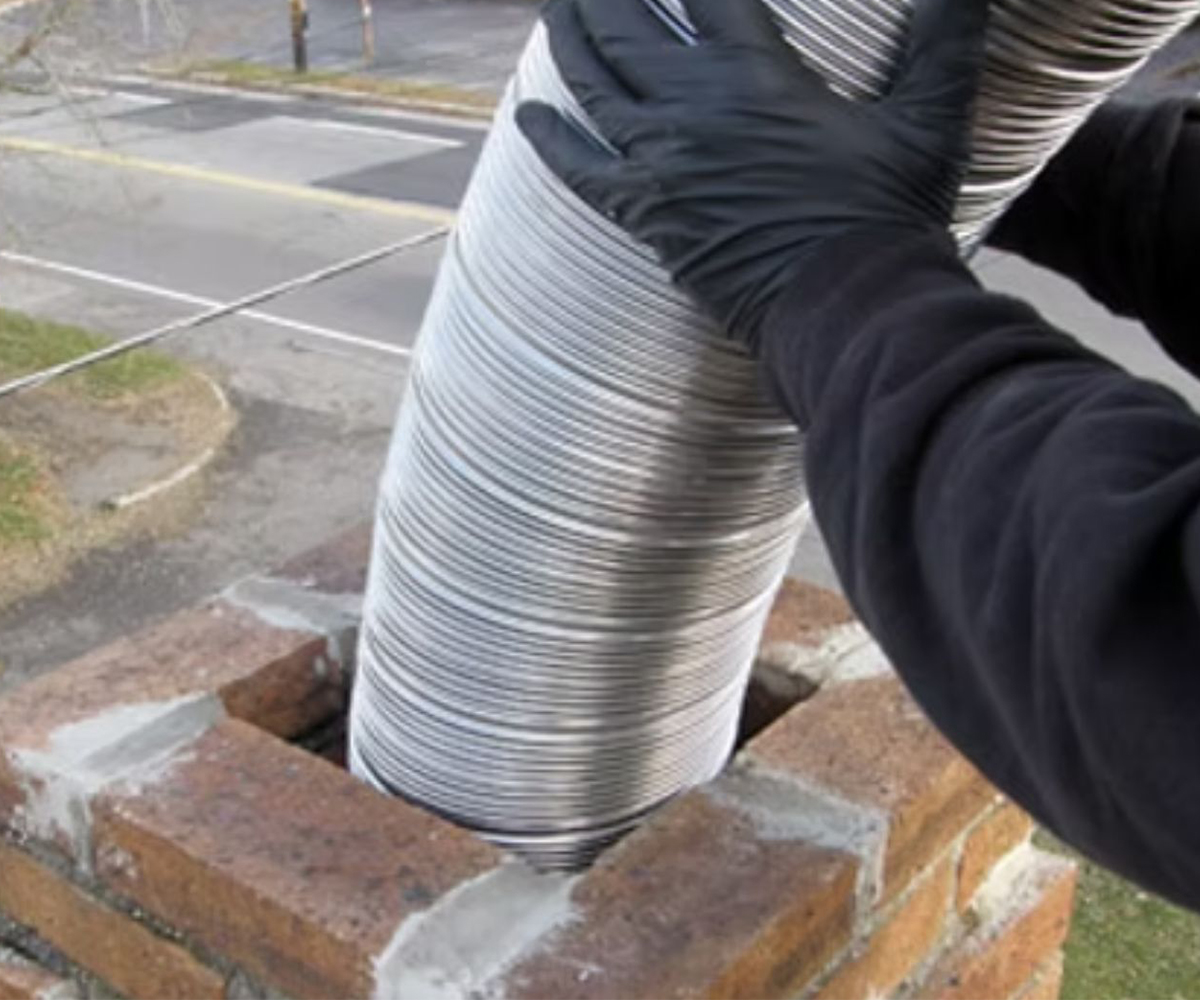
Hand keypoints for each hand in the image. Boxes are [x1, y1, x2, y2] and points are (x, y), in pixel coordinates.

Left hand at [517, 0, 989, 350]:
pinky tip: (525, 117)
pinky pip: (581, 171)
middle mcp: (693, 108)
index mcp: (756, 74)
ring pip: (593, 82)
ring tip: (556, 5)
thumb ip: (943, 36)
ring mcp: (661, 163)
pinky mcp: (646, 216)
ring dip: (568, 35)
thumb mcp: (930, 117)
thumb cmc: (888, 215)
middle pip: (627, 23)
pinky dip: (550, 141)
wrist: (847, 307)